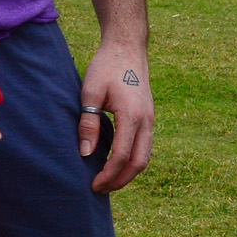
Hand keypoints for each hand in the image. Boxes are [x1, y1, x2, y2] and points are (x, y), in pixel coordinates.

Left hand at [80, 42, 153, 190]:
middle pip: (139, 163)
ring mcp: (150, 119)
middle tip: (100, 189)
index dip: (108, 174)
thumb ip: (88, 123)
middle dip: (120, 180)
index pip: (122, 156)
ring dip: (129, 173)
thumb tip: (85, 153)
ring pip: (145, 157)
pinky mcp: (149, 117)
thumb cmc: (106, 66)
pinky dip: (133, 160)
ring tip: (109, 181)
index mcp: (132, 115)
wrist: (127, 47)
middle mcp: (146, 120)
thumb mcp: (90, 92)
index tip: (92, 184)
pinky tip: (117, 163)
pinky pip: (145, 147)